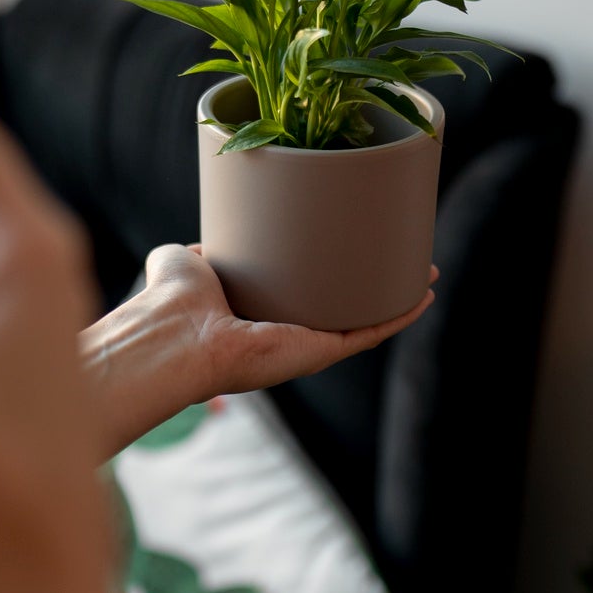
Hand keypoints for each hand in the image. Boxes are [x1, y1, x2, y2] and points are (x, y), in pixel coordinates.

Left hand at [155, 242, 436, 392]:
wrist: (173, 334)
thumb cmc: (168, 300)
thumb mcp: (183, 259)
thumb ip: (197, 252)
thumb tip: (208, 241)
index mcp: (253, 316)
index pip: (298, 295)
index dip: (324, 272)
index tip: (346, 247)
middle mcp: (282, 334)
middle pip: (339, 308)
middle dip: (370, 285)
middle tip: (395, 256)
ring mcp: (303, 344)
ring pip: (363, 320)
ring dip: (395, 297)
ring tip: (423, 270)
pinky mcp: (318, 351)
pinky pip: (369, 332)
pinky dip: (399, 314)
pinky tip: (422, 294)